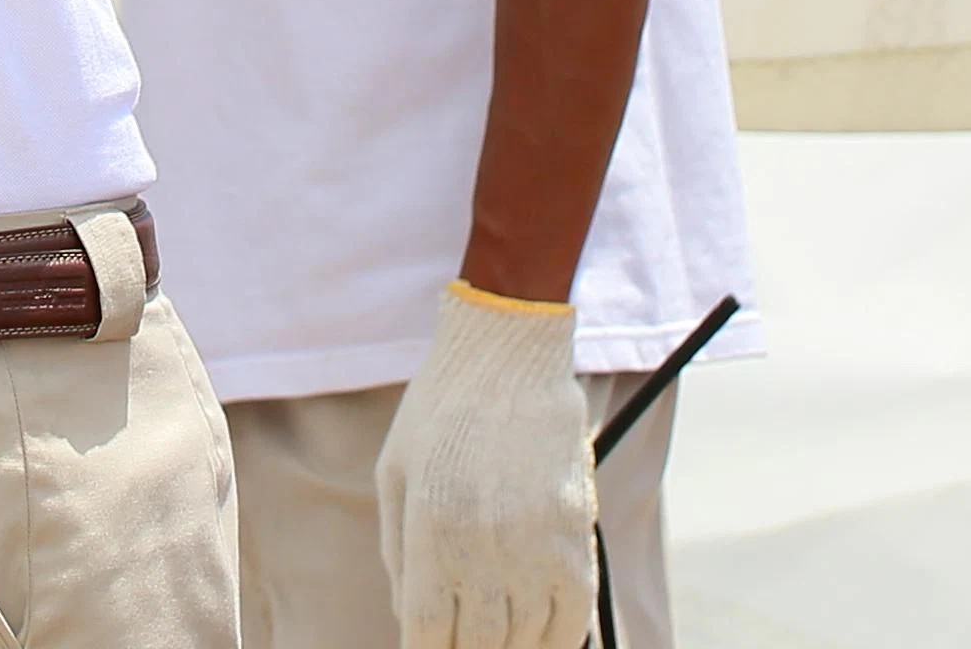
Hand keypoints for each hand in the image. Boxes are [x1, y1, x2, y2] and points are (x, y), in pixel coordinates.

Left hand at [376, 287, 596, 648]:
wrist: (508, 351)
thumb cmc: (440, 411)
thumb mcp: (393, 475)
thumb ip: (397, 554)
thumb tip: (408, 619)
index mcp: (432, 531)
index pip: (429, 633)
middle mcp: (487, 545)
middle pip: (480, 644)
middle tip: (460, 644)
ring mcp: (538, 542)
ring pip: (527, 637)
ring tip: (496, 641)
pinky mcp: (576, 532)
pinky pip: (574, 614)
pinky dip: (558, 639)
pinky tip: (540, 639)